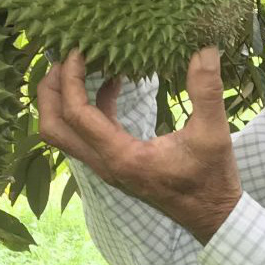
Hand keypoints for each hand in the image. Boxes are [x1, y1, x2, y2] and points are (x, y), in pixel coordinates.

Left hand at [35, 46, 241, 244]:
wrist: (211, 215)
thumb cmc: (212, 179)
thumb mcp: (213, 133)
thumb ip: (207, 91)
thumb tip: (205, 50)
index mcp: (122, 157)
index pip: (76, 115)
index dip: (71, 79)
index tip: (79, 50)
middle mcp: (105, 164)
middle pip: (52, 128)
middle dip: (50, 90)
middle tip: (65, 56)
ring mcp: (106, 165)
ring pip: (63, 133)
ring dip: (63, 99)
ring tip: (80, 64)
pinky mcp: (114, 162)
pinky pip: (85, 132)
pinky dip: (87, 106)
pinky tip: (112, 83)